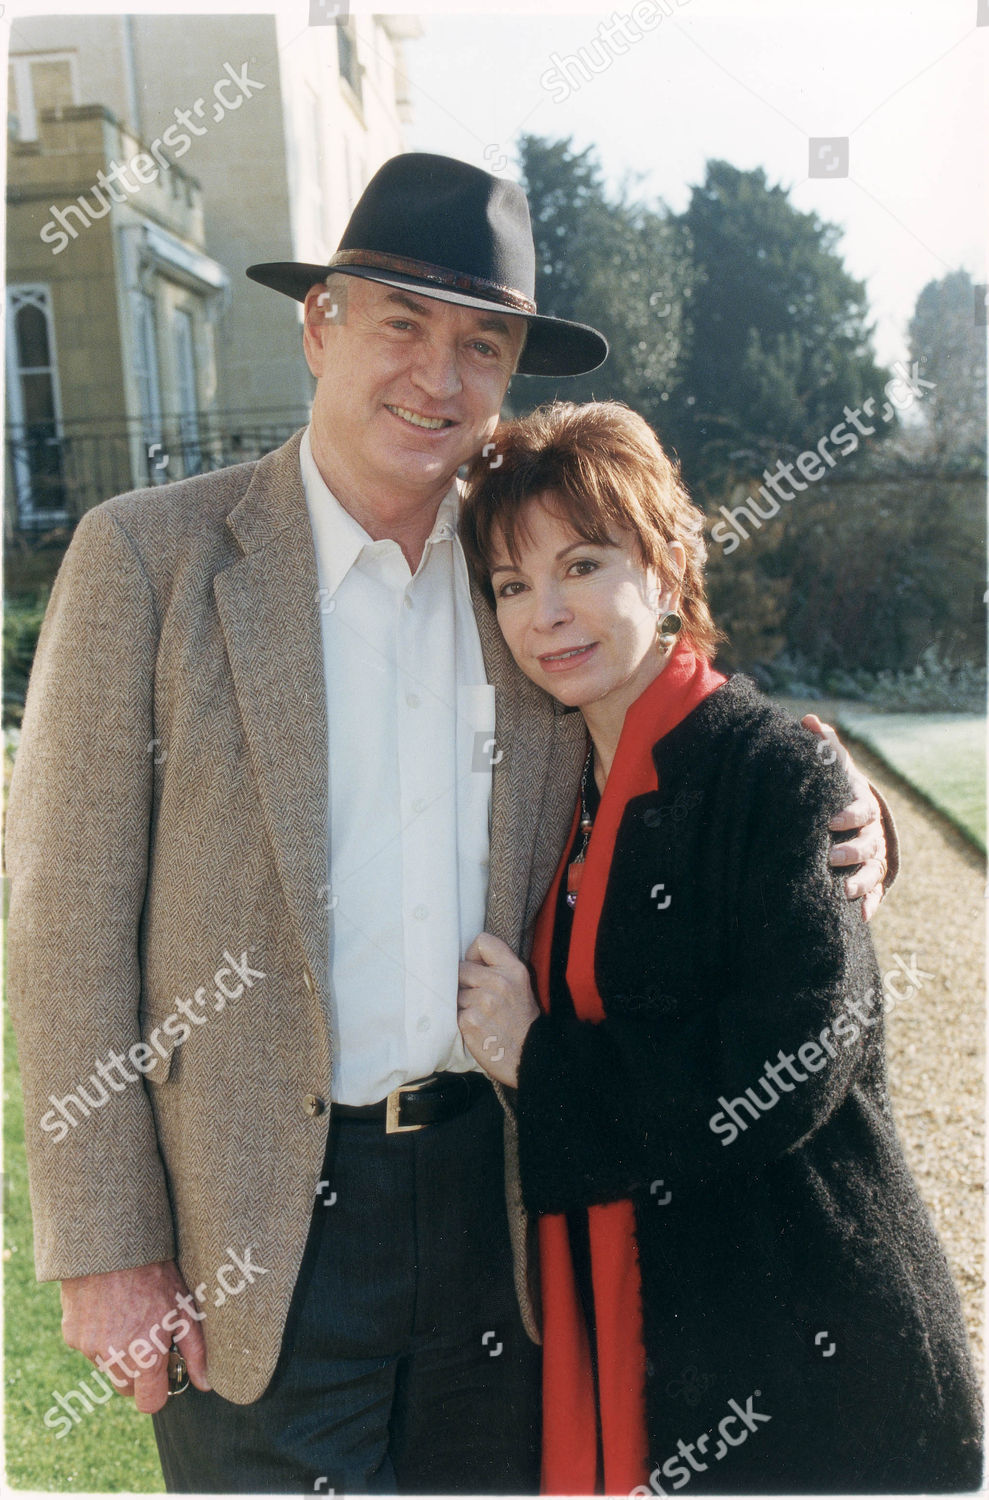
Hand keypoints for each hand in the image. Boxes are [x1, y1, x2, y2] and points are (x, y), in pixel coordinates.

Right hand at [60, 1259, 209, 1413]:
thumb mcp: (185, 1309)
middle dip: (138, 1373)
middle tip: (147, 1338)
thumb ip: (196, 1351)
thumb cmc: (156, 1275)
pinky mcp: (71, 1335)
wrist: (113, 1246)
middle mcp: (114, 1358)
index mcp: (145, 1355)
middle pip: (127, 1388)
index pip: (150, 1403)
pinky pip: (89, 1349)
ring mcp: (89, 1348)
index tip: (164, 1370)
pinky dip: (99, 1338)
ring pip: (108, 1368)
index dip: (159, 1390)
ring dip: (118, 1354)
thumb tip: (205, 1383)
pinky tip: (109, 1310)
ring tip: (129, 1317)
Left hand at [457, 932, 539, 1087]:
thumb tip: (463, 959)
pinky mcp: (470, 1021)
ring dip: (461, 1004)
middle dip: (464, 983)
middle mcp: (499, 982)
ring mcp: (483, 1002)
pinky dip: (459, 1020)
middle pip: (461, 968)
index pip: (482, 942)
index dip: (474, 956)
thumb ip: (498, 967)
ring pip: (454, 992)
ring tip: (478, 1016)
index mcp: (514, 970)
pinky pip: (452, 1011)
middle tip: (477, 999)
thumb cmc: (521, 1021)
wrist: (529, 1058)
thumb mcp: (520, 985)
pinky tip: (474, 1028)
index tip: (478, 969)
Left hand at [802, 714, 887, 921]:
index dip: (849, 814)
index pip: (861, 809)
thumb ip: (822, 746)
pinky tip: (860, 915)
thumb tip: (807, 720)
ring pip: (872, 871)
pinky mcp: (871, 878)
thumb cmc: (836, 790)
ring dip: (859, 881)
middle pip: (868, 844)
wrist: (853, 815)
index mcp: (862, 806)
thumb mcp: (831, 768)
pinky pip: (875, 893)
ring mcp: (873, 857)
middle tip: (829, 857)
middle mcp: (872, 833)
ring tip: (842, 890)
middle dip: (851, 852)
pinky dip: (870, 904)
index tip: (830, 820)